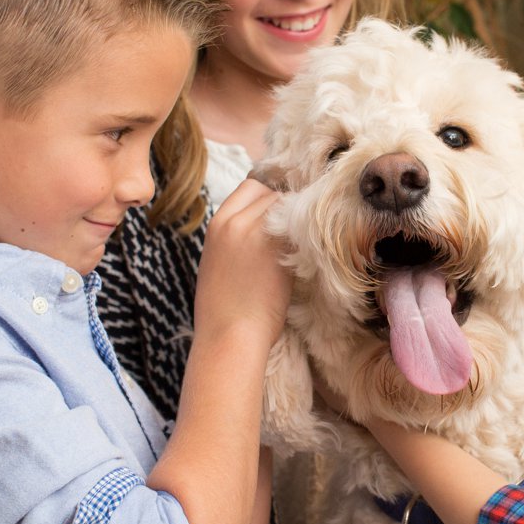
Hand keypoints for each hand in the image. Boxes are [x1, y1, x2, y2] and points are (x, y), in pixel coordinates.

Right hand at [193, 178, 290, 348]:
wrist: (230, 335)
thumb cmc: (223, 309)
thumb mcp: (217, 260)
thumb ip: (235, 236)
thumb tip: (261, 225)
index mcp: (217, 224)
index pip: (249, 188)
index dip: (266, 198)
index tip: (276, 215)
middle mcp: (236, 222)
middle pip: (270, 192)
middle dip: (283, 207)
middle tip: (291, 231)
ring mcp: (258, 233)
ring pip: (288, 207)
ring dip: (295, 220)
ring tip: (297, 244)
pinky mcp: (280, 249)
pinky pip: (300, 228)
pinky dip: (305, 236)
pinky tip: (306, 253)